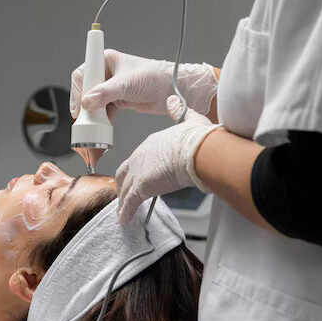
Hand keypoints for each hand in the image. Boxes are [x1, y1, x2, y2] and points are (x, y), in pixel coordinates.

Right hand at [70, 49, 217, 119]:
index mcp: (106, 61)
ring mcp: (112, 88)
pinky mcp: (118, 100)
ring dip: (93, 114)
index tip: (78, 106)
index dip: (77, 90)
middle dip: (84, 105)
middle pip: (86, 90)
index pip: (83, 74)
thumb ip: (105, 93)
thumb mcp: (126, 84)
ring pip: (94, 102)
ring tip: (93, 124)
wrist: (171, 90)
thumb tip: (87, 103)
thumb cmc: (154, 77)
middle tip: (83, 118)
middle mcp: (107, 73)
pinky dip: (102, 120)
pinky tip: (102, 126)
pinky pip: (103, 111)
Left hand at [115, 96, 221, 223]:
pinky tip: (124, 220)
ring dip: (123, 201)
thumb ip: (180, 111)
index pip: (138, 158)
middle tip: (125, 194)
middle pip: (125, 173)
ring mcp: (139, 171)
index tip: (140, 175)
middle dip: (124, 184)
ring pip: (125, 189)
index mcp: (151, 143)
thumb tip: (174, 101)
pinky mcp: (142, 186)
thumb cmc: (198, 138)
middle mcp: (141, 156)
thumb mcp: (189, 120)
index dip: (138, 169)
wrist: (198, 150)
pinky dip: (125, 212)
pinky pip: (129, 202)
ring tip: (123, 211)